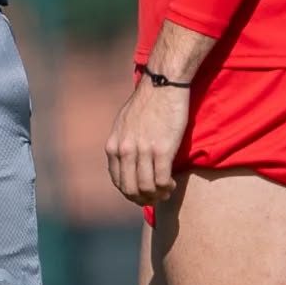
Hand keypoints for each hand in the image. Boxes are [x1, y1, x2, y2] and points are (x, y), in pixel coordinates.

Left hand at [105, 76, 187, 204]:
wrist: (162, 85)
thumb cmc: (146, 104)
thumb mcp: (122, 124)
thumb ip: (122, 144)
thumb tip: (125, 164)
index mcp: (113, 145)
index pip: (117, 181)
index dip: (130, 193)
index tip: (142, 193)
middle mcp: (124, 150)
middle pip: (130, 189)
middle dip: (143, 199)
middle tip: (156, 198)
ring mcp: (142, 150)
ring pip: (146, 189)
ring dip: (157, 196)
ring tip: (166, 191)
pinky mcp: (162, 150)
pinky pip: (162, 181)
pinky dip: (167, 188)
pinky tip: (172, 183)